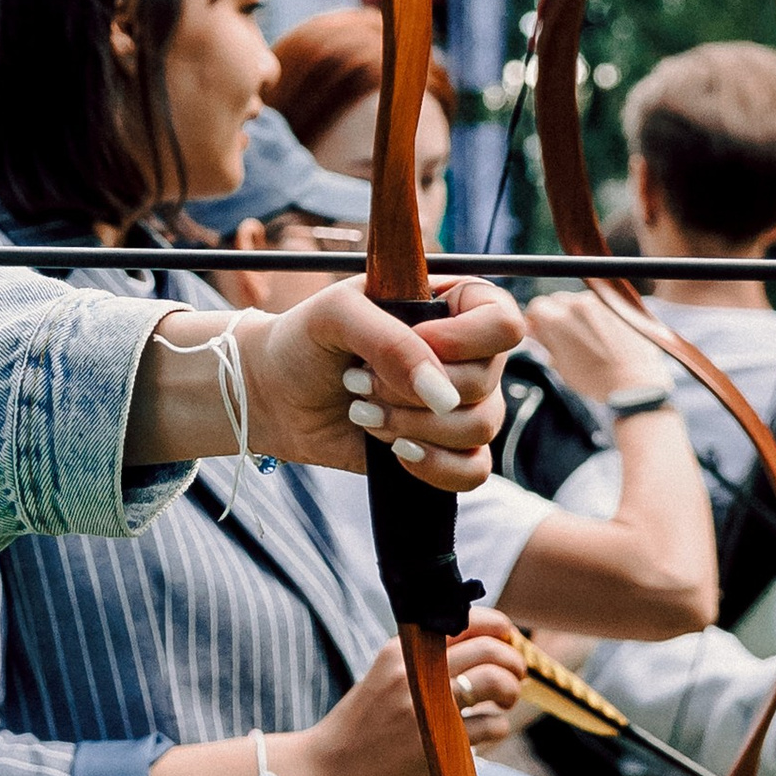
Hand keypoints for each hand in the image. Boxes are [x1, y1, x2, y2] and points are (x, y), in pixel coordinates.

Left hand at [208, 275, 523, 490]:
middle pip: (487, 382)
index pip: (503, 322)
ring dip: (411, 425)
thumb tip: (442, 397)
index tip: (417, 342)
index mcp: (451, 304)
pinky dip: (434, 467)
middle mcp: (464, 354)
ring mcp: (455, 404)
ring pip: (480, 427)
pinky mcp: (443, 448)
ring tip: (362, 410)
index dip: (465, 341)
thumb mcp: (337, 316)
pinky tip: (392, 453)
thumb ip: (391, 343)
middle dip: (412, 389)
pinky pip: (473, 471)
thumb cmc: (304, 341)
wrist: (272, 395)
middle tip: (357, 379)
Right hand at [284, 606, 528, 775]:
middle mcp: (414, 669)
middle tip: (515, 677)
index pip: (466, 620)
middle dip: (513, 661)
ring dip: (511, 690)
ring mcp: (426, 705)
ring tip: (504, 701)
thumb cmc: (360, 726)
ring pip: (495, 680)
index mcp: (401, 648)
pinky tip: (487, 732)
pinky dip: (498, 727)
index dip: (498, 629)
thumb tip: (478, 646)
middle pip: (490, 648)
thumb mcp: (384, 677)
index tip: (506, 643)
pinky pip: (490, 725)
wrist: (325, 769)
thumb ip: (422, 660)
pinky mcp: (437, 741)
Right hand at [516, 287, 674, 406]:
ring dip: (577, 314)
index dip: (537, 320)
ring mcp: (599, 303)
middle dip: (556, 315)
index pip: (537, 306)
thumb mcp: (561, 365)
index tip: (541, 331)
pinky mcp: (618, 305)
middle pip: (557, 300)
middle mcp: (577, 305)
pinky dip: (596, 316)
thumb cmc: (596, 380)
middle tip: (563, 336)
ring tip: (587, 338)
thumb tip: (535, 330)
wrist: (634, 383)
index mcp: (557, 320)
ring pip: (578, 300)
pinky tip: (602, 336)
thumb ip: (546, 342)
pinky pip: (599, 304)